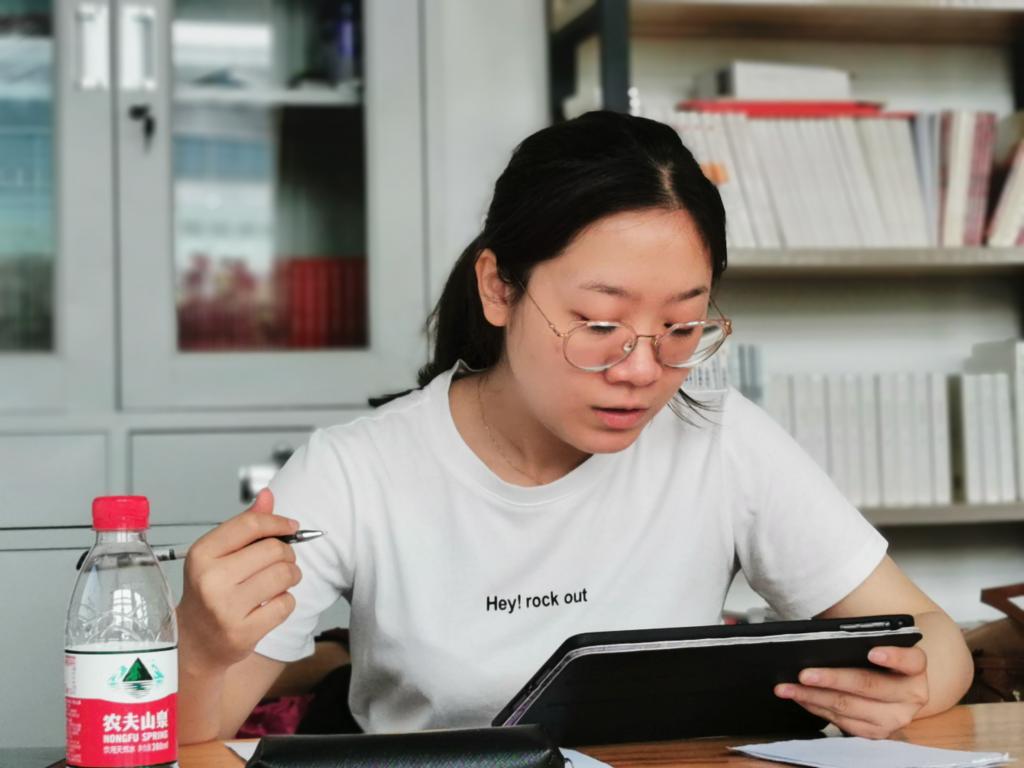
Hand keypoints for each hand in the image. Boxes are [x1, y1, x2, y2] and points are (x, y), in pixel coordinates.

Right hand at [177, 489, 301, 674]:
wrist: (194, 642)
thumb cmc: (209, 592)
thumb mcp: (218, 555)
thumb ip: (245, 525)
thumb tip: (267, 496)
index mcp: (202, 554)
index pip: (251, 524)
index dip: (278, 522)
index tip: (291, 527)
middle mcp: (211, 579)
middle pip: (274, 550)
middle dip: (287, 554)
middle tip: (281, 562)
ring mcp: (226, 608)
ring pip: (285, 575)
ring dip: (291, 576)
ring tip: (279, 581)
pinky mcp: (243, 631)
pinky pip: (286, 604)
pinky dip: (286, 601)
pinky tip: (271, 603)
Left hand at [774, 646, 929, 737]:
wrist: (896, 684)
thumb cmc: (878, 655)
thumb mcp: (877, 642)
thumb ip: (859, 640)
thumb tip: (821, 641)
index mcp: (915, 668)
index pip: (911, 660)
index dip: (893, 656)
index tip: (872, 652)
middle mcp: (911, 695)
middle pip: (869, 686)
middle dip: (832, 679)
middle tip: (803, 674)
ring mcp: (895, 718)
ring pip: (849, 707)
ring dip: (813, 697)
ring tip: (788, 688)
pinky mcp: (877, 732)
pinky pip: (842, 722)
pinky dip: (817, 707)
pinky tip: (800, 698)